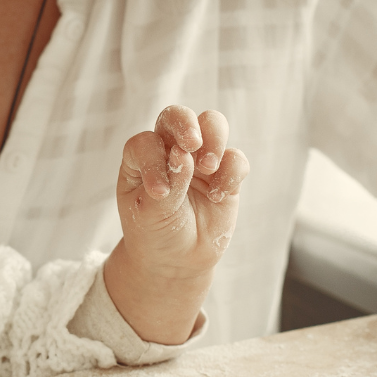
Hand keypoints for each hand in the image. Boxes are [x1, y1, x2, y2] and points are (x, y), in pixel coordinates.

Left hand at [104, 105, 248, 344]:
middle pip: (177, 117)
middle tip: (192, 144)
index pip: (145, 142)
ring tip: (208, 167)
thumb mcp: (151, 213)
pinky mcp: (225, 175)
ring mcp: (199, 160)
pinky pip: (235, 158)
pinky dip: (231, 172)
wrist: (175, 259)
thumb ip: (168, 184)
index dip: (153, 160)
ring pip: (212, 124)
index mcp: (140, 157)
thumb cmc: (153, 231)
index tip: (158, 192)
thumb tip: (184, 154)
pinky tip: (217, 196)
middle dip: (185, 124)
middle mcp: (169, 150)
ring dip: (213, 139)